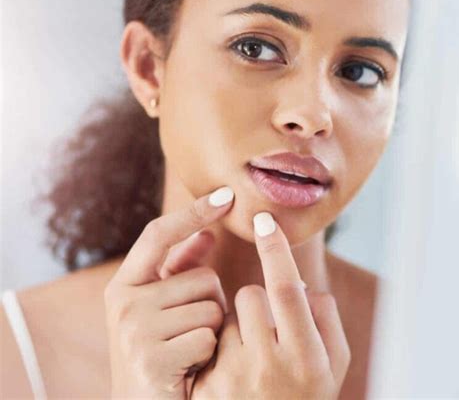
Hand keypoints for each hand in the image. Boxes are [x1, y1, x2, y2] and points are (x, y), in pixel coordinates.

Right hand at [103, 186, 234, 399]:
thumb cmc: (160, 353)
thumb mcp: (163, 308)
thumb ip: (180, 270)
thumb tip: (208, 232)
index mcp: (125, 284)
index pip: (159, 234)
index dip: (193, 212)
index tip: (227, 195)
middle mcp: (123, 302)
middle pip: (203, 277)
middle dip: (212, 303)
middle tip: (191, 332)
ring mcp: (135, 331)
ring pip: (211, 307)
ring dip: (213, 330)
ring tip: (190, 351)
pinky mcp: (152, 360)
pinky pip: (208, 338)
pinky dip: (210, 354)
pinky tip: (191, 371)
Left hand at [190, 212, 350, 399]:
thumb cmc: (304, 398)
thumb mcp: (331, 367)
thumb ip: (324, 321)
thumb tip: (302, 284)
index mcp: (308, 358)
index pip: (285, 289)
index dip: (275, 250)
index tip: (265, 220)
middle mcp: (271, 368)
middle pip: (252, 296)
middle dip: (258, 300)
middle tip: (267, 327)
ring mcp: (235, 380)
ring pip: (228, 315)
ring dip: (239, 323)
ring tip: (250, 356)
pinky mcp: (209, 388)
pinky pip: (210, 340)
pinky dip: (220, 345)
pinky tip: (230, 371)